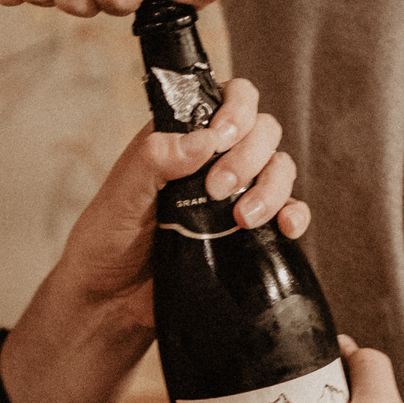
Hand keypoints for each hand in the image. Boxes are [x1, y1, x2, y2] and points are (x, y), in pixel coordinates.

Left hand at [0, 77, 307, 402]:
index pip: (226, 98)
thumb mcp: (119, 198)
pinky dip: (295, 214)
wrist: (113, 304)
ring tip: (243, 220)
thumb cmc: (107, 244)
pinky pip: (290, 211)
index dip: (236, 108)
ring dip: (272, 187)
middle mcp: (213, 160)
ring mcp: (236, 196)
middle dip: (249, 155)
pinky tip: (285, 229)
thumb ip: (152, 162)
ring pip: (280, 167)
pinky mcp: (250, 233)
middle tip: (219, 190)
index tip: (221, 137)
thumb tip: (201, 140)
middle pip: (263, 130)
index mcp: (181, 139)